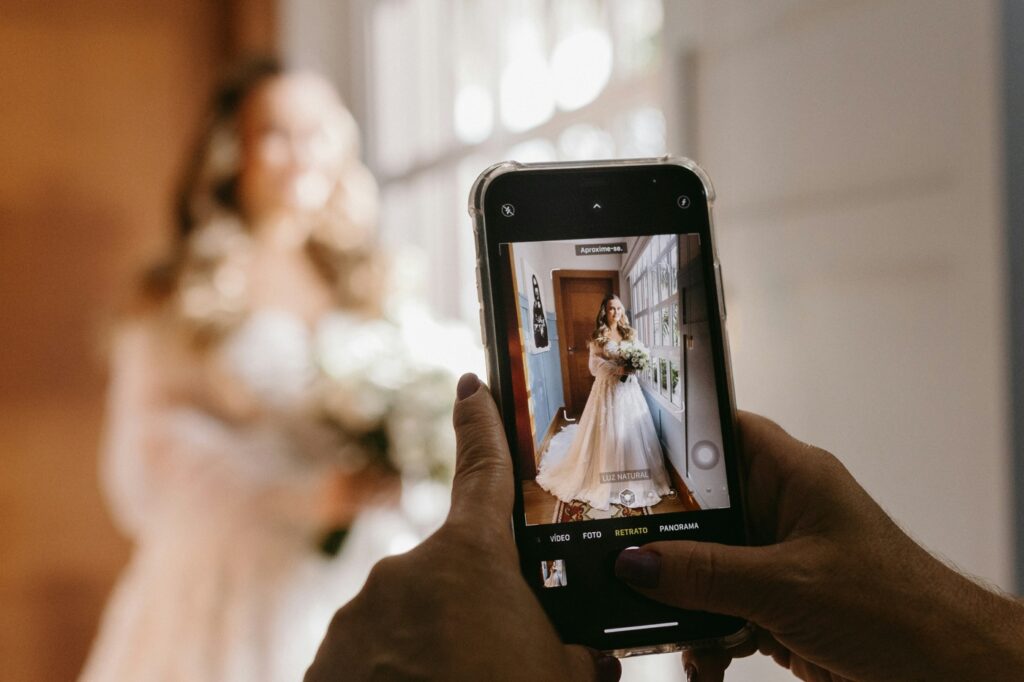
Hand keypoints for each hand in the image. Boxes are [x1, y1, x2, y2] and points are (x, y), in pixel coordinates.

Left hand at [305, 374, 620, 680]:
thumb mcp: (566, 681)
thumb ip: (576, 657)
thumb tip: (590, 660)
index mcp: (472, 560)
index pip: (482, 467)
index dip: (480, 420)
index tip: (469, 383)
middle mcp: (406, 572)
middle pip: (450, 574)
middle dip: (472, 610)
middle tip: (496, 663)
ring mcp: (359, 616)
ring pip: (408, 622)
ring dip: (431, 653)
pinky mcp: (323, 662)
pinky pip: (370, 658)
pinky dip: (393, 678)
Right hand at [614, 412, 1023, 680]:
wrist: (945, 672)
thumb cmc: (896, 607)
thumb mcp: (786, 585)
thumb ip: (706, 573)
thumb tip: (634, 562)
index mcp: (791, 476)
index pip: (723, 431)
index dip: (673, 434)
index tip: (621, 451)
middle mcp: (780, 509)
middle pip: (703, 505)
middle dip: (662, 534)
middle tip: (619, 549)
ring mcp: (777, 559)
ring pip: (705, 561)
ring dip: (680, 593)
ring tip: (650, 611)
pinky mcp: (776, 603)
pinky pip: (721, 605)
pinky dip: (704, 631)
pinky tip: (697, 653)